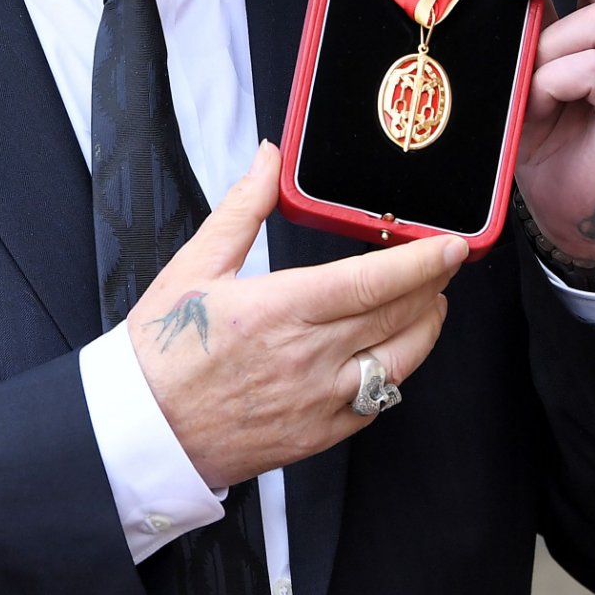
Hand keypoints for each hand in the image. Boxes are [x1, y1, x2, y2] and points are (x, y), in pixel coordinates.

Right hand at [128, 142, 467, 487]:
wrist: (141, 432)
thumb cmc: (161, 350)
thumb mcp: (194, 266)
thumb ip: (241, 208)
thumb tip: (269, 158)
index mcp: (278, 310)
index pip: (372, 281)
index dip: (422, 262)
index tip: (453, 246)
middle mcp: (306, 358)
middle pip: (397, 317)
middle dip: (431, 287)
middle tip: (442, 265)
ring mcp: (316, 402)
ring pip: (399, 364)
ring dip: (423, 330)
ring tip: (426, 305)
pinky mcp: (316, 436)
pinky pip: (375, 404)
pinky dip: (392, 376)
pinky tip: (387, 355)